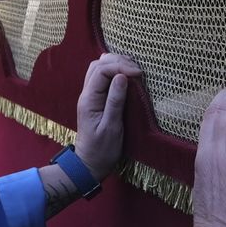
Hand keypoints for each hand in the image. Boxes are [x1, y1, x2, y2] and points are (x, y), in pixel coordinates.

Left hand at [74, 53, 141, 179]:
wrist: (89, 165)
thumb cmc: (102, 150)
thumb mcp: (111, 127)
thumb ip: (115, 101)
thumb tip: (122, 77)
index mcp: (89, 99)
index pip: (101, 71)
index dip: (120, 66)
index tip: (139, 74)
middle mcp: (86, 94)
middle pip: (98, 65)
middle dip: (118, 61)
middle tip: (137, 70)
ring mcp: (90, 96)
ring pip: (98, 69)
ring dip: (116, 65)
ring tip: (133, 70)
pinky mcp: (95, 100)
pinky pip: (102, 78)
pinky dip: (114, 72)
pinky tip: (126, 76)